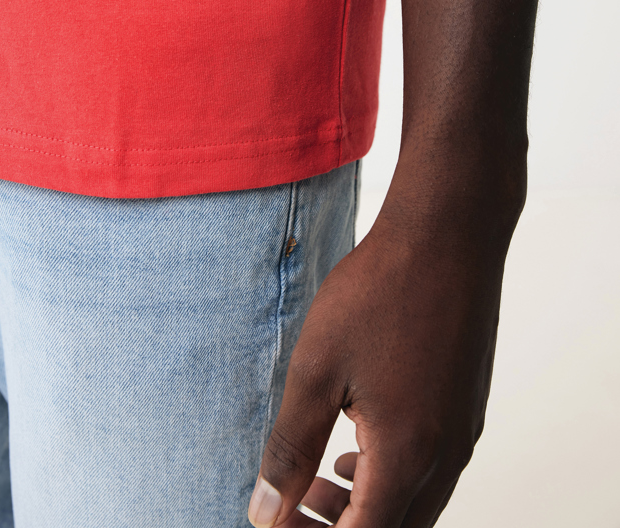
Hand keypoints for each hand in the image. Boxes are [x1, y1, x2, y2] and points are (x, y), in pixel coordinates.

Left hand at [248, 160, 520, 526]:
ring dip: (367, 506)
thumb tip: (264, 513)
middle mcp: (444, 455)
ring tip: (320, 481)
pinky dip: (393, 476)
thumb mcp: (317, 368)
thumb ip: (290, 447)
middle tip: (294, 505)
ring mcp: (463, 430)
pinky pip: (432, 468)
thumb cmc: (380, 292)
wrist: (448, 234)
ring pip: (416, 502)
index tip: (278, 523)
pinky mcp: (467, 405)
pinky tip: (359, 441)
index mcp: (406, 454)